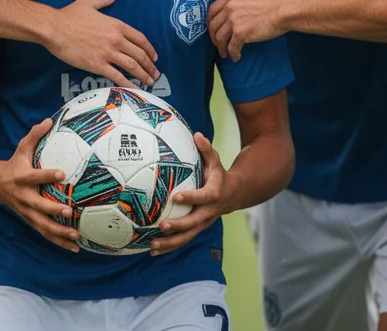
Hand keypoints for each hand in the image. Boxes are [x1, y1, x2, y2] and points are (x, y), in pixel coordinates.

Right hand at [0, 119, 80, 252]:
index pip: (36, 176)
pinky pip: (45, 234)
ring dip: (59, 233)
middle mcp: (24, 198)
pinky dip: (59, 242)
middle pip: (38, 207)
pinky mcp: (31, 221)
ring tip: (76, 237)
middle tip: (70, 212)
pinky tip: (75, 248)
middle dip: (53, 211)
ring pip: (42, 226)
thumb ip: (35, 135)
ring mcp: (27, 212)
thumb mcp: (22, 147)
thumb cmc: (15, 164)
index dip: (47, 175)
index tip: (61, 173)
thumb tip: (48, 119)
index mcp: (22, 178)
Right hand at [45, 0, 158, 85]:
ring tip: (150, 82)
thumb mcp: (88, 3)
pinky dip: (128, 84)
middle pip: (140, 54)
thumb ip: (104, 0)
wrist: (54, 28)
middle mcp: (116, 40)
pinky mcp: (97, 65)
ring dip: (143, 75)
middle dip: (150, 66)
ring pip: (132, 66)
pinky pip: (117, 76)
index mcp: (117, 25)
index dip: (150, 49)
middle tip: (156, 74)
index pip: (140, 39)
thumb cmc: (69, 15)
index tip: (154, 57)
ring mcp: (107, 53)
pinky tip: (135, 89)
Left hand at [149, 133, 225, 255]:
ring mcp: (203, 223)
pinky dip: (169, 247)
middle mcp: (209, 212)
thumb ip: (206, 149)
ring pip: (187, 237)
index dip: (191, 197)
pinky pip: (183, 240)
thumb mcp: (215, 160)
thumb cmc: (218, 174)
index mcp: (214, 194)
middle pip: (194, 223)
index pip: (203, 197)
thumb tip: (197, 135)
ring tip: (152, 246)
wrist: (234, 194)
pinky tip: (152, 251)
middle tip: (161, 226)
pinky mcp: (197, 229)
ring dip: (170, 243)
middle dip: (178, 226)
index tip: (176, 196)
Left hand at [208, 0, 290, 60]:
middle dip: (213, 36)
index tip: (213, 28)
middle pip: (213, 24)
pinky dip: (232, 54)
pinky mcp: (241, 33)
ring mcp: (234, 21)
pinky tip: (236, 57)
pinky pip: (231, 47)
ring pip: (220, 37)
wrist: (286, 9)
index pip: (212, 9)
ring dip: (221, 47)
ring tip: (225, 53)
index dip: (211, 20)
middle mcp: (230, 7)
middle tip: (218, 43)